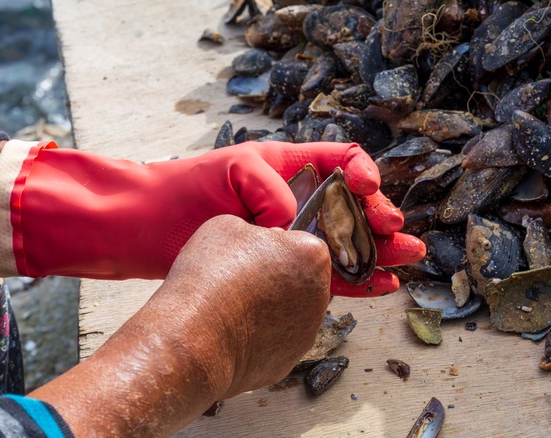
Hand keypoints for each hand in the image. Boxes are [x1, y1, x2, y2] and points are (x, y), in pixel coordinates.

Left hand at [0, 140, 423, 295]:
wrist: (146, 228)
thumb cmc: (185, 188)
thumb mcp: (231, 172)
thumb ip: (269, 188)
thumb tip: (294, 221)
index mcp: (290, 166)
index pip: (342, 162)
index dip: (363, 176)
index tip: (369, 192)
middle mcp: (298, 199)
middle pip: (353, 207)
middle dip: (381, 220)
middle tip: (398, 236)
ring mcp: (291, 234)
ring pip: (346, 242)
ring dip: (376, 252)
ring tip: (404, 262)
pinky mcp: (281, 265)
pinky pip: (325, 271)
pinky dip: (352, 278)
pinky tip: (376, 285)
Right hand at [30, 215, 330, 435]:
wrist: (179, 345)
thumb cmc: (199, 279)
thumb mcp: (225, 226)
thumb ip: (256, 223)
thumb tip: (266, 227)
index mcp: (308, 256)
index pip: (308, 236)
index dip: (280, 237)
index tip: (259, 245)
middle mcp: (317, 295)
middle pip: (303, 273)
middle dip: (278, 270)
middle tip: (239, 273)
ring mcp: (304, 331)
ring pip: (292, 305)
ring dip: (270, 300)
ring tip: (229, 302)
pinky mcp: (288, 359)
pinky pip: (279, 334)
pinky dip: (262, 329)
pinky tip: (231, 326)